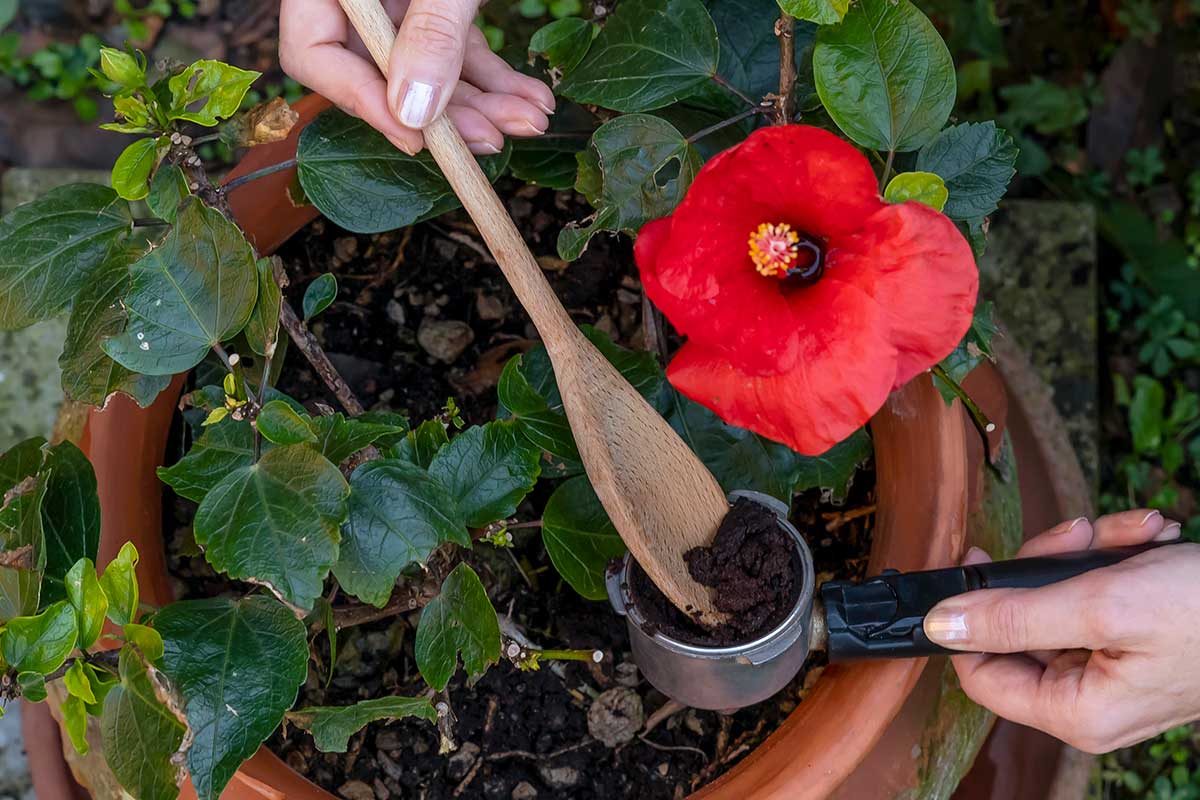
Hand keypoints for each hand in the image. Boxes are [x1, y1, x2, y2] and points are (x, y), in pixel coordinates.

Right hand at [279, 0, 555, 155]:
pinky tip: (532, 98)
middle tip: (493, 143)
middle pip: (380, 72)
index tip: (417, 137)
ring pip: (427, 68)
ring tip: (532, 120)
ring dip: (481, 103)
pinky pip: (456, 46)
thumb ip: (431, 31)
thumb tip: (412, 113)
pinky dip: (494, 77)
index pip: (314, 52)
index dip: (361, 101)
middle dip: (444, 113)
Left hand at [923, 509, 1195, 752]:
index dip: (970, 615)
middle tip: (1077, 536)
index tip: (979, 561)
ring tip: (1131, 533)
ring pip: (1055, 600)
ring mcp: (1110, 670)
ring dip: (1086, 554)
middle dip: (1046, 566)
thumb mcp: (1101, 603)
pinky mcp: (1131, 642)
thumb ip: (1014, 616)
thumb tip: (942, 625)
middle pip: (1017, 625)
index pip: (978, 672)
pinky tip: (1147, 538)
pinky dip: (1115, 558)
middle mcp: (1088, 699)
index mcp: (1076, 710)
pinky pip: (1094, 594)